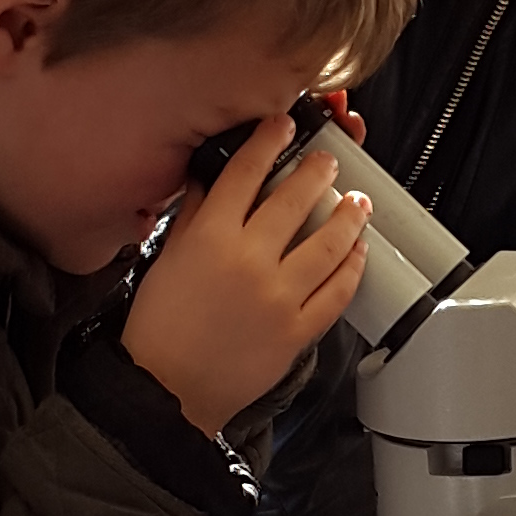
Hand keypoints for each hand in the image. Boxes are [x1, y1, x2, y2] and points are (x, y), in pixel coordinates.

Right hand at [123, 116, 369, 436]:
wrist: (166, 390)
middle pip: (295, 198)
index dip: (268, 140)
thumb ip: (192, 216)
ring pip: (329, 242)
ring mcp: (278, 296)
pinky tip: (357, 252)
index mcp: (209, 237)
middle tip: (328, 161)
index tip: (282, 125)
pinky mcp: (297, 330)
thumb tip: (208, 179)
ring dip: (350, 215)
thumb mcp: (165, 260)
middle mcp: (248, 260)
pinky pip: (337, 291)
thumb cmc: (158, 330)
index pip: (245, 173)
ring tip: (357, 202)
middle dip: (318, 170)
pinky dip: (352, 267)